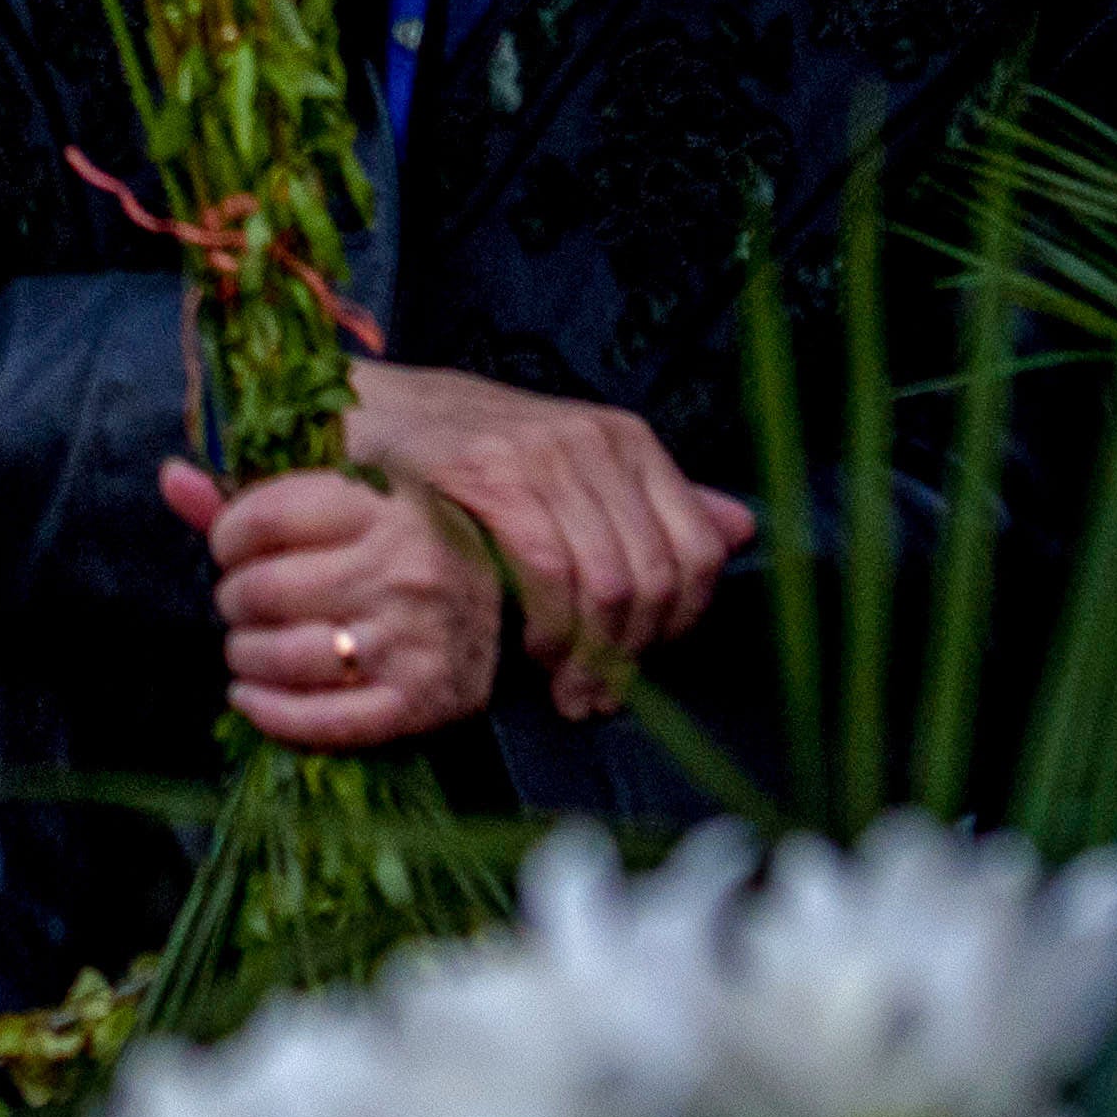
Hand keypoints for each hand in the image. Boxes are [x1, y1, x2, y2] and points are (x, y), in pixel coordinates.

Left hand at [168, 455, 499, 750]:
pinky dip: (270, 713)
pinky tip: (249, 697)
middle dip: (234, 599)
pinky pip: (322, 720)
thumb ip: (253, 492)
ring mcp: (412, 640)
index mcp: (384, 504)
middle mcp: (402, 570)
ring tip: (247, 647)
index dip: (228, 534)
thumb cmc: (397, 543)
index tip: (231, 547)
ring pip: (285, 656)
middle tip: (241, 602)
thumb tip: (172, 478)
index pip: (268, 515)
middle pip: (267, 589)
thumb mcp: (342, 498)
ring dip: (245, 655)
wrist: (500, 602)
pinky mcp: (417, 703)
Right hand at [333, 362, 747, 718]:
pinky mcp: (493, 475)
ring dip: (590, 656)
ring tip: (565, 688)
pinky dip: (549, 627)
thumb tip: (743, 527)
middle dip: (632, 655)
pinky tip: (532, 651)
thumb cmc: (473, 455)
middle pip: (656, 576)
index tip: (643, 666)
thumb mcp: (572, 465)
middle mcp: (598, 442)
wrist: (373, 417)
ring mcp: (546, 454)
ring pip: (608, 582)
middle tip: (596, 699)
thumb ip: (653, 500)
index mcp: (630, 441)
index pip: (698, 549)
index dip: (680, 626)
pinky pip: (550, 571)